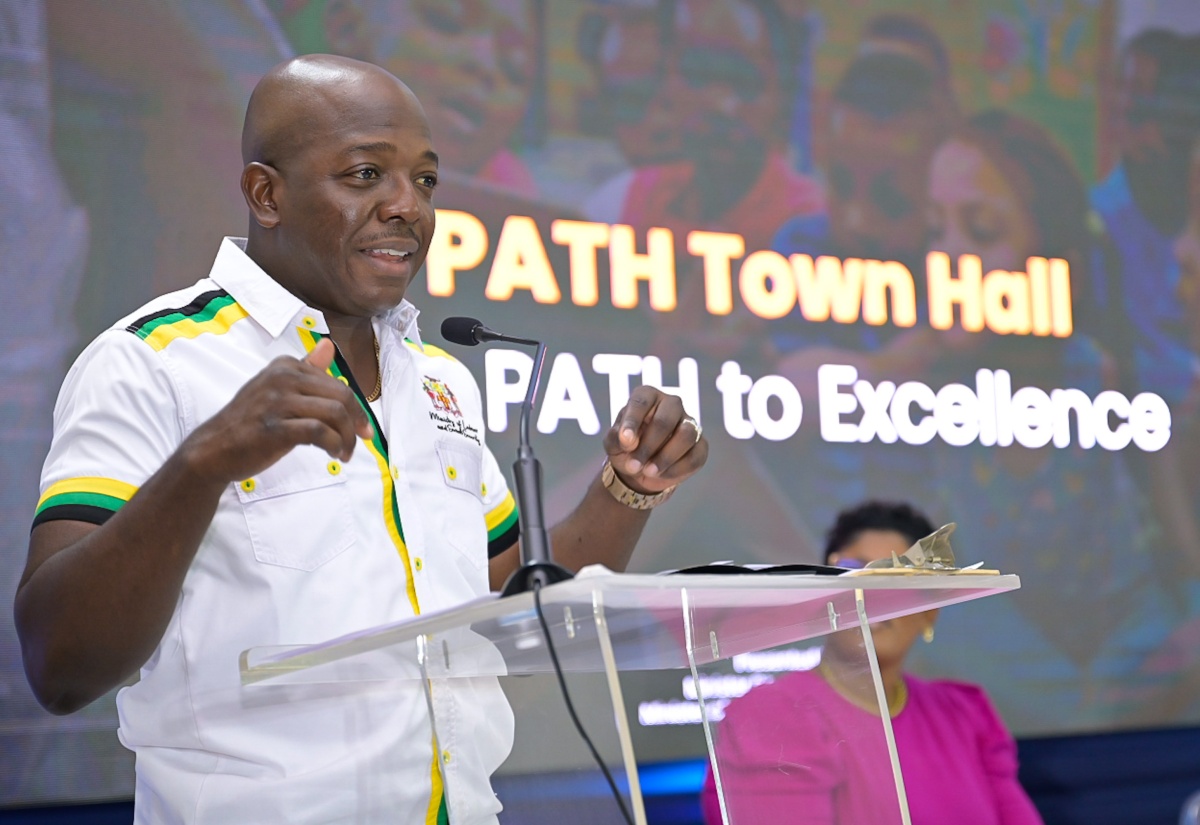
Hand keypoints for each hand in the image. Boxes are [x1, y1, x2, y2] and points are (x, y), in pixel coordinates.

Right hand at [182, 338, 373, 484]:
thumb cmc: (248, 422)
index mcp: (285, 366)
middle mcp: (281, 378)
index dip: (355, 407)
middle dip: (357, 421)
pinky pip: (320, 432)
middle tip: (361, 440)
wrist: (213, 450)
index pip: (336, 383)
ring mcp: (277, 402)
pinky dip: (334, 445)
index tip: (361, 427)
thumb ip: (305, 370)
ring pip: (334, 413)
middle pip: (341, 395)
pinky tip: (332, 455)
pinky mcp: (275, 428)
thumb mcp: (276, 389)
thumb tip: (328, 346)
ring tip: (344, 452)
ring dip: (347, 437)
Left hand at [603, 386, 707, 493]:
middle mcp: (671, 404)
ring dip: (665, 457)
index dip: (632, 421)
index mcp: (647, 396)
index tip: (624, 442)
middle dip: (649, 446)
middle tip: (633, 465)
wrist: (639, 470)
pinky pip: (695, 456)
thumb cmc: (625, 449)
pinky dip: (677, 469)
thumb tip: (629, 440)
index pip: (641, 401)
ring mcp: (689, 423)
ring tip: (648, 471)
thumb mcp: (613, 443)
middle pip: (666, 420)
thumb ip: (617, 437)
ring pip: (686, 435)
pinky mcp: (700, 445)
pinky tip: (661, 475)